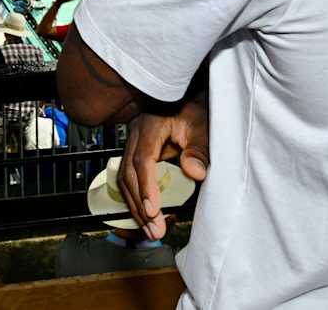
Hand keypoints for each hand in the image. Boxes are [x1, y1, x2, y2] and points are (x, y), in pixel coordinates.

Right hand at [118, 95, 208, 239]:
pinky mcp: (136, 153)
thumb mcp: (202, 126)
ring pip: (125, 179)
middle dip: (139, 205)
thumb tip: (194, 172)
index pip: (142, 160)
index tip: (153, 210)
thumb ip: (199, 149)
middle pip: (129, 174)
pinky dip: (136, 198)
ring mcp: (133, 144)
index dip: (146, 187)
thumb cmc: (195, 110)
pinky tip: (146, 215)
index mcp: (149, 126)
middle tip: (154, 230)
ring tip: (150, 230)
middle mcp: (135, 135)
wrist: (189, 98)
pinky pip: (130, 178)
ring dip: (135, 206)